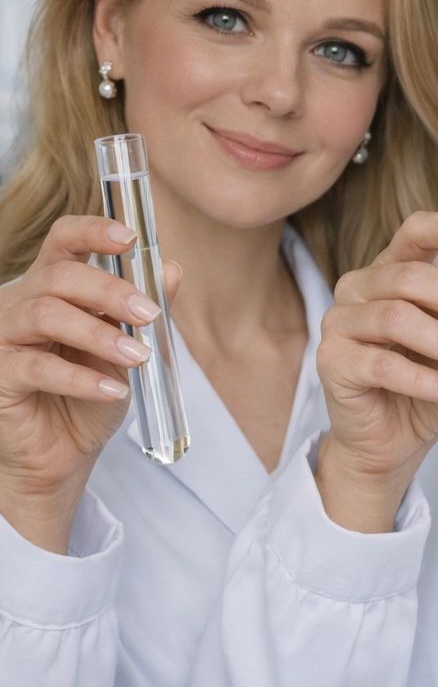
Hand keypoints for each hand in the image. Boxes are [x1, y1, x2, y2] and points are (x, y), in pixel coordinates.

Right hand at [0, 216, 180, 551]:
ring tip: (139, 356)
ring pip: (46, 314)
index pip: (63, 241)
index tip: (131, 238)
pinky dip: (81, 378)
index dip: (93, 231)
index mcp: (53, 287)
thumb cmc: (90, 396)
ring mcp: (2, 337)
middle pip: (59, 276)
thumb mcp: (127, 350)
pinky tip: (114, 390)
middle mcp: (21, 303)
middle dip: (110, 291)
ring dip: (100, 335)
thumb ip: (144, 310)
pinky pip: (35, 366)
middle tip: (151, 314)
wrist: (61, 456)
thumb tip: (172, 269)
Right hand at [315, 212, 437, 531]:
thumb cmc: (430, 381)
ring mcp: (341, 323)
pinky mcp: (332, 363)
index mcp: (394, 272)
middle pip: (409, 277)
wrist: (396, 440)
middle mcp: (360, 288)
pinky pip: (381, 365)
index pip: (414, 234)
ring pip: (395, 319)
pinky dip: (424, 379)